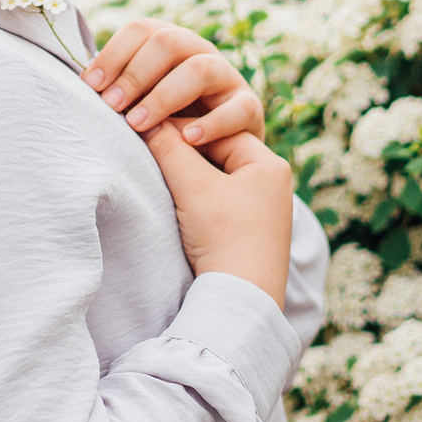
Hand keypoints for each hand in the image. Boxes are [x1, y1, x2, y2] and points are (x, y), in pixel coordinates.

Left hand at [81, 18, 265, 146]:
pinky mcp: (250, 108)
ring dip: (164, 95)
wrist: (215, 158)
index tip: (90, 87)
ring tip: (139, 124)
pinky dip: (211, 124)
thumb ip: (117, 90)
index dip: (113, 54)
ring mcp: (228, 78)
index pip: (141, 30)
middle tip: (112, 106)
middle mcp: (200, 53)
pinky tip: (187, 140)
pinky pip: (237, 109)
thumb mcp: (139, 103)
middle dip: (135, 74)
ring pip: (201, 68)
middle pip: (168, 42)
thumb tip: (77, 85)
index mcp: (171, 44)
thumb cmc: (166, 128)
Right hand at [139, 119, 292, 307]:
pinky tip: (178, 203)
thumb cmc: (224, 238)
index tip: (148, 128)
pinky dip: (199, 197)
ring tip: (161, 176)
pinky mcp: (253, 231)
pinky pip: (221, 201)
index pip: (217, 130)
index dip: (180, 128)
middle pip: (218, 153)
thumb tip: (147, 121)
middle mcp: (274, 183)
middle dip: (185, 152)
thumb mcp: (192, 187)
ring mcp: (265, 209)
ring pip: (218, 178)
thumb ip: (168, 149)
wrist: (241, 299)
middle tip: (150, 148)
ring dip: (190, 175)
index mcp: (270, 164)